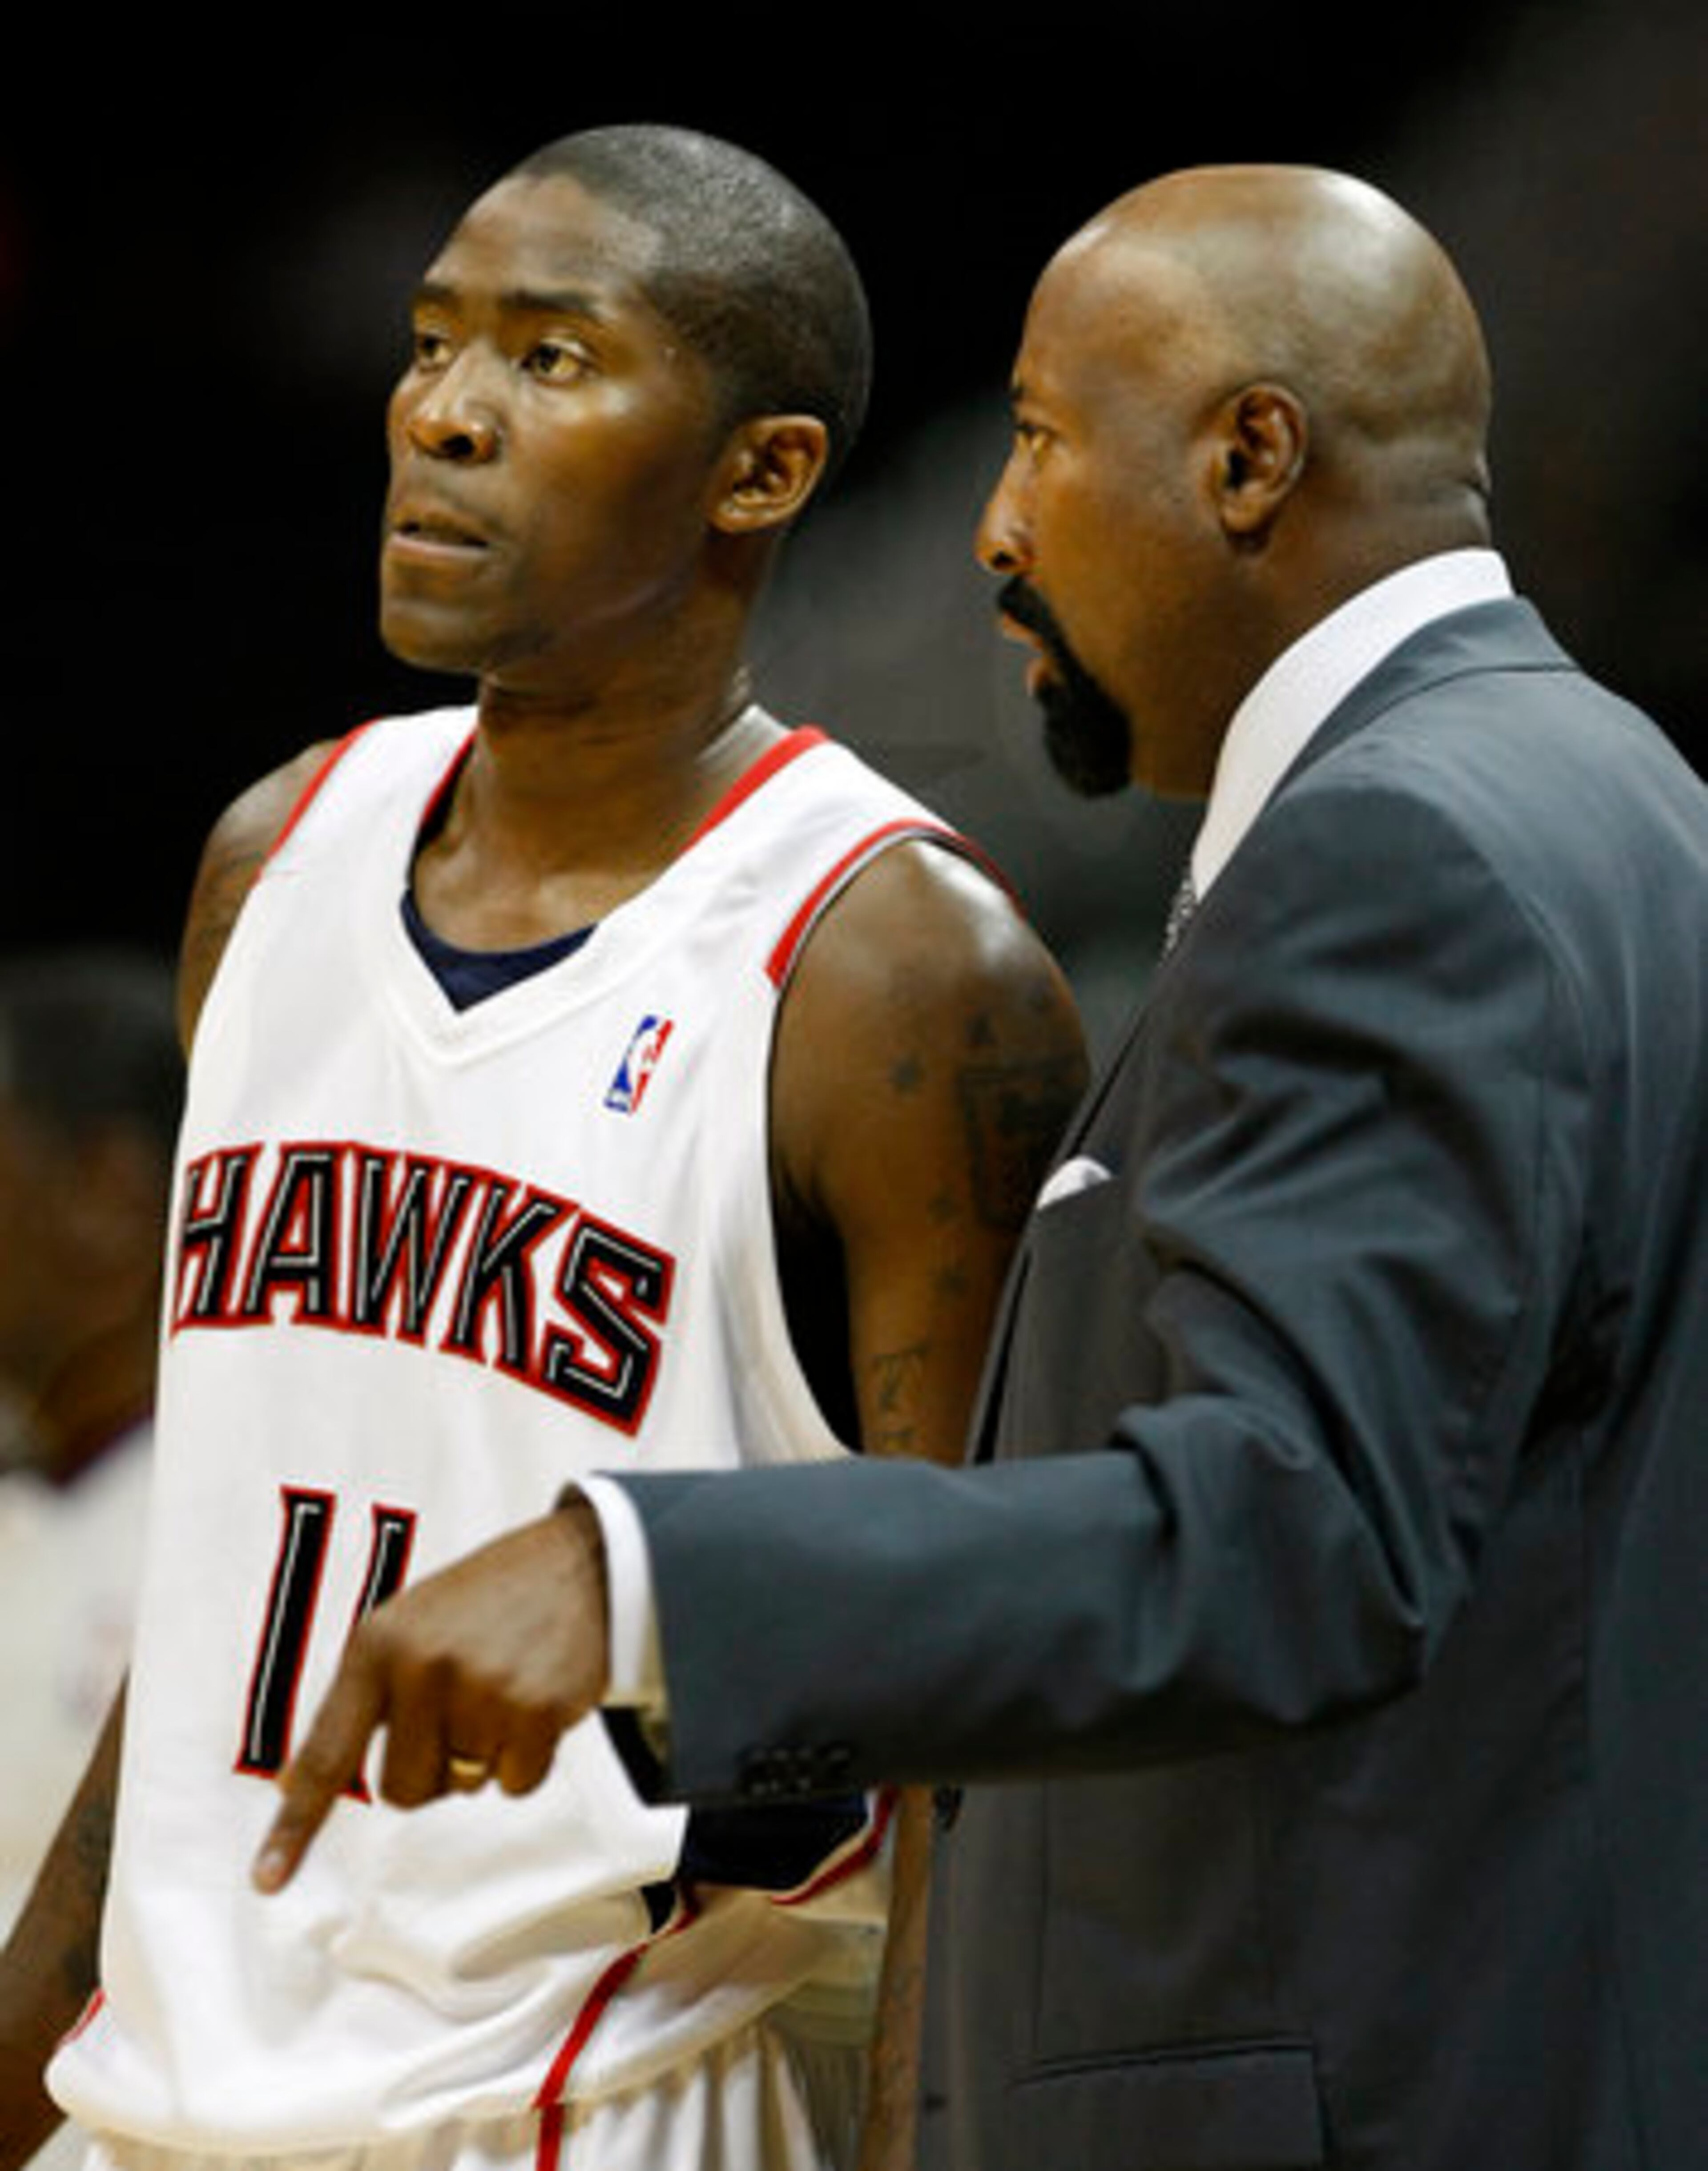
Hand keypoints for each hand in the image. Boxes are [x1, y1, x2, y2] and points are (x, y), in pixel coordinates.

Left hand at [252, 1502, 608, 1893]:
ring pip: (465, 1786)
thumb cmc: (483, 1603)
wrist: (576, 1563)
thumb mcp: (407, 1627)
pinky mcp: (534, 1710)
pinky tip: (537, 1698)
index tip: (266, 1881)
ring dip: (486, 1754)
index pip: (327, 1752)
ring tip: (505, 1686)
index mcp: (377, 1645)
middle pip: (404, 1790)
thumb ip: (361, 1699)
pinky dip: (530, 1757)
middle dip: (435, 1768)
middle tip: (464, 1708)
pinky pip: (516, 1784)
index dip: (295, 1825)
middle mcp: (421, 1667)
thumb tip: (294, 1781)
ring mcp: (479, 1688)